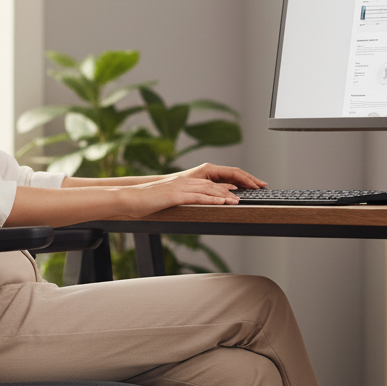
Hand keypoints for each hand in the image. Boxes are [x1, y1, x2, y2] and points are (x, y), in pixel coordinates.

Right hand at [120, 164, 266, 217]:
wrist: (129, 199)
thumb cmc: (145, 202)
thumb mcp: (168, 200)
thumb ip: (182, 200)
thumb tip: (192, 206)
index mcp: (186, 181)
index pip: (214, 180)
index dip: (233, 182)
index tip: (249, 186)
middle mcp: (186, 181)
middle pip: (218, 181)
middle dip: (239, 184)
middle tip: (257, 188)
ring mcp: (182, 187)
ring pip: (211, 189)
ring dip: (229, 193)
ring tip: (245, 198)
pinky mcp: (177, 195)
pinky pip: (200, 197)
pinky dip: (215, 199)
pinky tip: (226, 202)